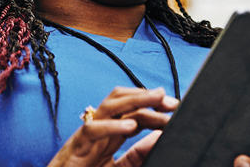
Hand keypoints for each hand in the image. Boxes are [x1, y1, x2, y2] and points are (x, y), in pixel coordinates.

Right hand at [48, 87, 178, 166]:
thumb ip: (137, 155)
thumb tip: (160, 138)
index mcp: (109, 135)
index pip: (131, 110)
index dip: (152, 105)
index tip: (175, 107)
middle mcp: (98, 130)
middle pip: (121, 101)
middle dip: (146, 95)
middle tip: (171, 100)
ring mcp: (86, 137)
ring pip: (108, 107)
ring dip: (134, 99)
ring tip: (156, 99)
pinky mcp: (75, 148)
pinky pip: (92, 130)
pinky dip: (112, 125)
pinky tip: (131, 125)